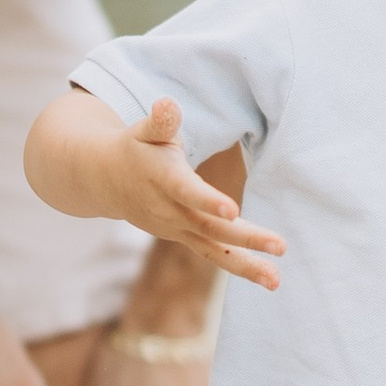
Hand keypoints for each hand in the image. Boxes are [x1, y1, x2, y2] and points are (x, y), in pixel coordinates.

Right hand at [104, 100, 284, 287]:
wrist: (105, 181)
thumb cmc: (135, 147)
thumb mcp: (143, 130)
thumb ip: (160, 121)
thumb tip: (167, 104)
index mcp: (163, 178)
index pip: (186, 191)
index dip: (207, 200)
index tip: (232, 210)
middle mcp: (171, 210)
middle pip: (210, 227)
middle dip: (246, 238)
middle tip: (279, 245)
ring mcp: (177, 228)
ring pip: (214, 250)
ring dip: (247, 266)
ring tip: (276, 281)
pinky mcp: (185, 237)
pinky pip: (214, 255)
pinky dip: (241, 267)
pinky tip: (269, 277)